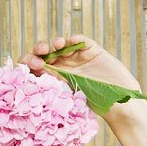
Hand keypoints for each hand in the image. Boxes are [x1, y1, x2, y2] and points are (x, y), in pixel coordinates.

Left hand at [18, 34, 141, 93]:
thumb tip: (33, 82)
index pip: (34, 67)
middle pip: (43, 52)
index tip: (32, 66)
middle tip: (39, 57)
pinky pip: (80, 40)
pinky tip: (71, 41)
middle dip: (38, 51)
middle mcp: (61, 65)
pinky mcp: (91, 50)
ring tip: (55, 46)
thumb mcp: (68, 100)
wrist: (117, 103)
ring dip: (55, 43)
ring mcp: (75, 56)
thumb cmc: (92, 106)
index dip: (29, 64)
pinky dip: (75, 38)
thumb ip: (53, 89)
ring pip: (59, 44)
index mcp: (52, 77)